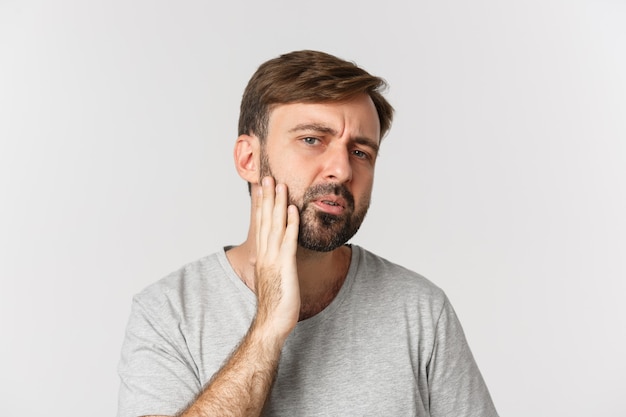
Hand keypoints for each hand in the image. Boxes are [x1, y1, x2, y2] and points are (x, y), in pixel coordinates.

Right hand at [253, 176, 299, 341]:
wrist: (272, 323)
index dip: (260, 205)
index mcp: (261, 255)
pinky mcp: (285, 265)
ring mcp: (274, 258)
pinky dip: (290, 223)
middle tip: (266, 177)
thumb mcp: (270, 280)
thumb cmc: (274, 304)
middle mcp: (265, 253)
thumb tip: (263, 258)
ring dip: (278, 204)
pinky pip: (288, 240)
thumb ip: (268, 265)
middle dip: (266, 198)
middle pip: (265, 220)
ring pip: (275, 225)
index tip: (260, 189)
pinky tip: (293, 209)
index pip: (259, 225)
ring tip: (279, 185)